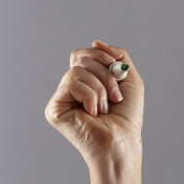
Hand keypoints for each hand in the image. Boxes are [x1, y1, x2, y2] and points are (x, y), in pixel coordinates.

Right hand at [45, 40, 143, 164]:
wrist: (123, 142)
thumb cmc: (127, 118)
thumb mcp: (130, 80)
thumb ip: (118, 56)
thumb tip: (95, 41)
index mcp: (85, 83)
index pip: (83, 54)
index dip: (101, 56)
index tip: (119, 72)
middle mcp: (70, 89)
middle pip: (80, 59)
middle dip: (105, 75)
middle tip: (114, 98)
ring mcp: (61, 99)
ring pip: (76, 70)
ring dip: (99, 89)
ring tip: (103, 109)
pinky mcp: (54, 108)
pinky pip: (71, 83)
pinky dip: (89, 96)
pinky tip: (92, 114)